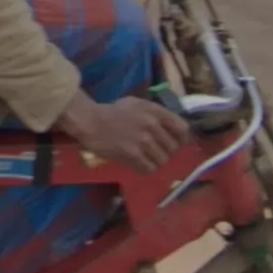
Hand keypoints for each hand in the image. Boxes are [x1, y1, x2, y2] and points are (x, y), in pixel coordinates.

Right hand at [57, 94, 191, 174]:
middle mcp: (152, 125)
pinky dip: (145, 168)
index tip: (176, 143)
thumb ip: (154, 113)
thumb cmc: (112, 112)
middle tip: (156, 152)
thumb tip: (170, 126)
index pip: (182, 128)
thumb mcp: (137, 104)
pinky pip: (148, 168)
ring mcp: (143, 141)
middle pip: (172, 147)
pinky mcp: (132, 154)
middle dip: (166, 152)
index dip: (181, 139)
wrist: (91, 122)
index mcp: (155, 111)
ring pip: (162, 160)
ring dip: (155, 161)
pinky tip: (138, 164)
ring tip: (145, 158)